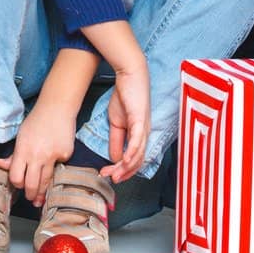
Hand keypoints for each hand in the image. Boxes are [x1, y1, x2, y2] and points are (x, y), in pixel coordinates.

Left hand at [0, 100, 77, 207]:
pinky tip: (55, 165)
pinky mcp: (65, 155)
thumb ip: (13, 155)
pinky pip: (59, 169)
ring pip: (46, 182)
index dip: (16, 184)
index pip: (16, 177)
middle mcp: (37, 155)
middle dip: (30, 195)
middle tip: (30, 200)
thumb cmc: (36, 121)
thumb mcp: (20, 137)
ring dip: (42, 193)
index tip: (18, 185)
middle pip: (31, 184)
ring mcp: (52, 156)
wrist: (57, 108)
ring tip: (39, 200)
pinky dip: (56, 169)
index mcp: (23, 150)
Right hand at [100, 60, 149, 185]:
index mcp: (139, 135)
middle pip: (137, 161)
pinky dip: (132, 152)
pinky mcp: (140, 120)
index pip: (134, 160)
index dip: (123, 170)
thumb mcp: (116, 122)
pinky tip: (125, 160)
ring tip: (115, 174)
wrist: (129, 74)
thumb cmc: (125, 95)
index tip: (109, 174)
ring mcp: (144, 128)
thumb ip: (116, 140)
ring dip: (126, 167)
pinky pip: (137, 140)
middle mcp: (145, 134)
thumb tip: (114, 157)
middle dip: (124, 173)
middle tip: (110, 178)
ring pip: (138, 154)